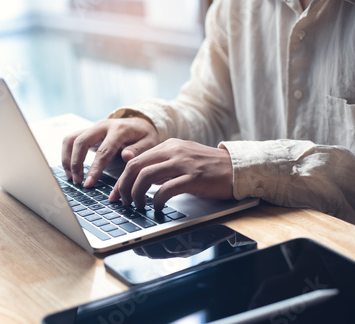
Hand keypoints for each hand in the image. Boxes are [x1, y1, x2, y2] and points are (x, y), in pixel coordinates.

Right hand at [62, 117, 159, 186]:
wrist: (140, 122)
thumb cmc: (145, 136)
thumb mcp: (150, 143)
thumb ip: (138, 150)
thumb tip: (126, 157)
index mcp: (119, 130)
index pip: (103, 150)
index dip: (95, 168)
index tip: (89, 183)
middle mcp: (103, 125)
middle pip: (81, 141)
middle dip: (76, 163)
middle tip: (77, 182)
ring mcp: (93, 127)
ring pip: (71, 139)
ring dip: (67, 159)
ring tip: (71, 177)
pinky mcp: (87, 131)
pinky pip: (70, 140)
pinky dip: (66, 155)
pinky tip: (70, 170)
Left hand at [109, 138, 233, 209]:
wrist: (238, 168)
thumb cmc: (209, 168)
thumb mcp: (182, 160)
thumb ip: (162, 166)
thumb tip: (140, 178)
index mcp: (168, 146)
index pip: (135, 160)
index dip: (121, 179)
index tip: (116, 194)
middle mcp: (173, 151)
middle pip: (135, 166)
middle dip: (123, 187)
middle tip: (122, 202)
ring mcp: (183, 163)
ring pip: (146, 176)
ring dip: (136, 194)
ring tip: (137, 206)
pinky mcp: (194, 177)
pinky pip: (166, 189)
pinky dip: (156, 200)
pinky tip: (156, 207)